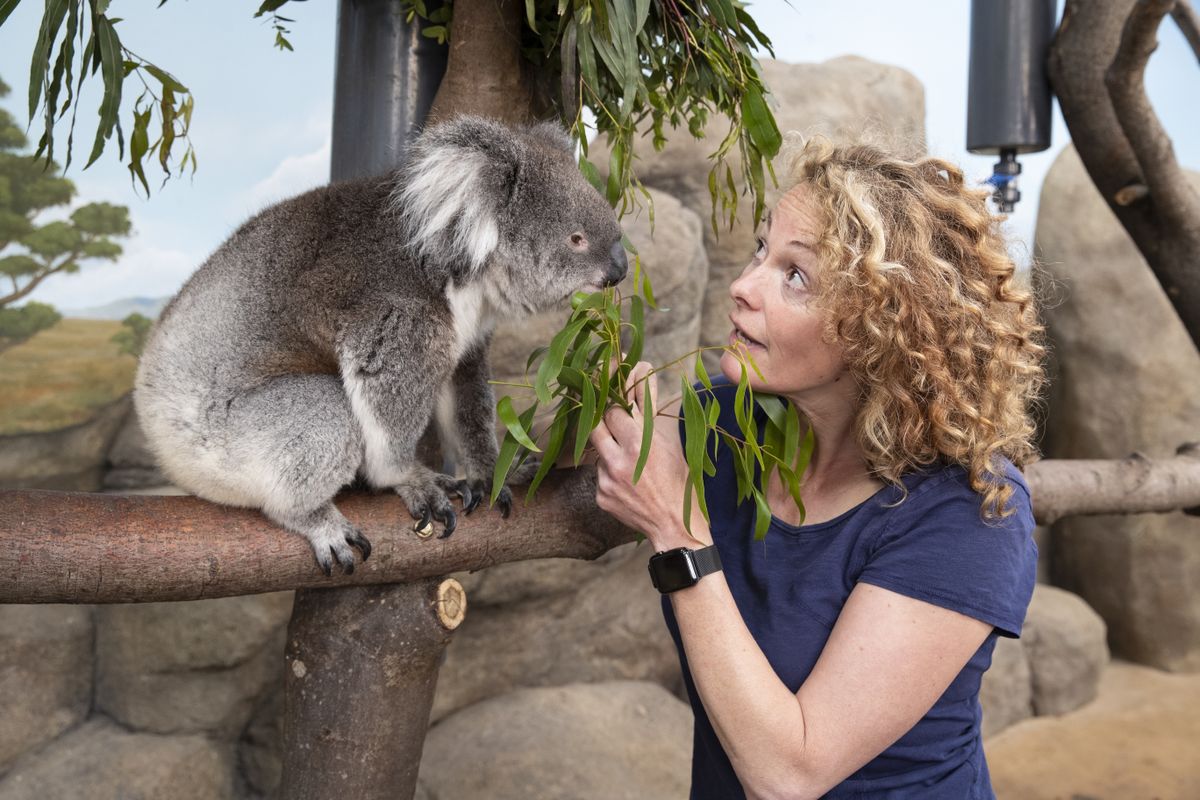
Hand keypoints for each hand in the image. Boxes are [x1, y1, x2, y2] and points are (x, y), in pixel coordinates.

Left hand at [589, 362, 710, 549]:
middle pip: (596, 424)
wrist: (676, 527)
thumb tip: (642, 371)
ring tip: (631, 457)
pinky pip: (599, 474)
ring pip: (597, 450)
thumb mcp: (671, 442)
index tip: (613, 385)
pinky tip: (630, 483)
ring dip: (610, 447)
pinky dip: (611, 473)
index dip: (613, 396)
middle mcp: (620, 460)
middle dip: (605, 417)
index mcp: (640, 442)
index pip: (613, 407)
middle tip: (615, 416)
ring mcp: (607, 480)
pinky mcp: (601, 496)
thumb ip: (649, 408)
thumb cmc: (680, 481)